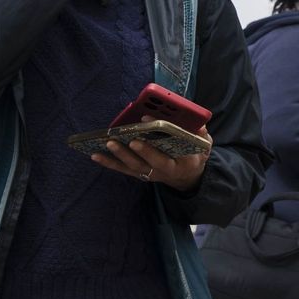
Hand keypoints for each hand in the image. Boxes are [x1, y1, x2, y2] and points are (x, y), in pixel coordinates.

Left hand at [91, 120, 212, 192]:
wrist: (187, 176)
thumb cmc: (194, 155)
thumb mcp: (204, 146)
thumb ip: (201, 135)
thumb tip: (198, 123)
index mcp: (177, 165)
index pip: (165, 155)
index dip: (155, 142)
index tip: (146, 122)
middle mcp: (161, 172)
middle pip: (145, 162)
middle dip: (134, 150)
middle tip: (125, 138)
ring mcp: (147, 173)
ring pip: (131, 166)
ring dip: (118, 155)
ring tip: (108, 143)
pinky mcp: (137, 172)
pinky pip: (121, 169)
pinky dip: (108, 162)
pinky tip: (94, 155)